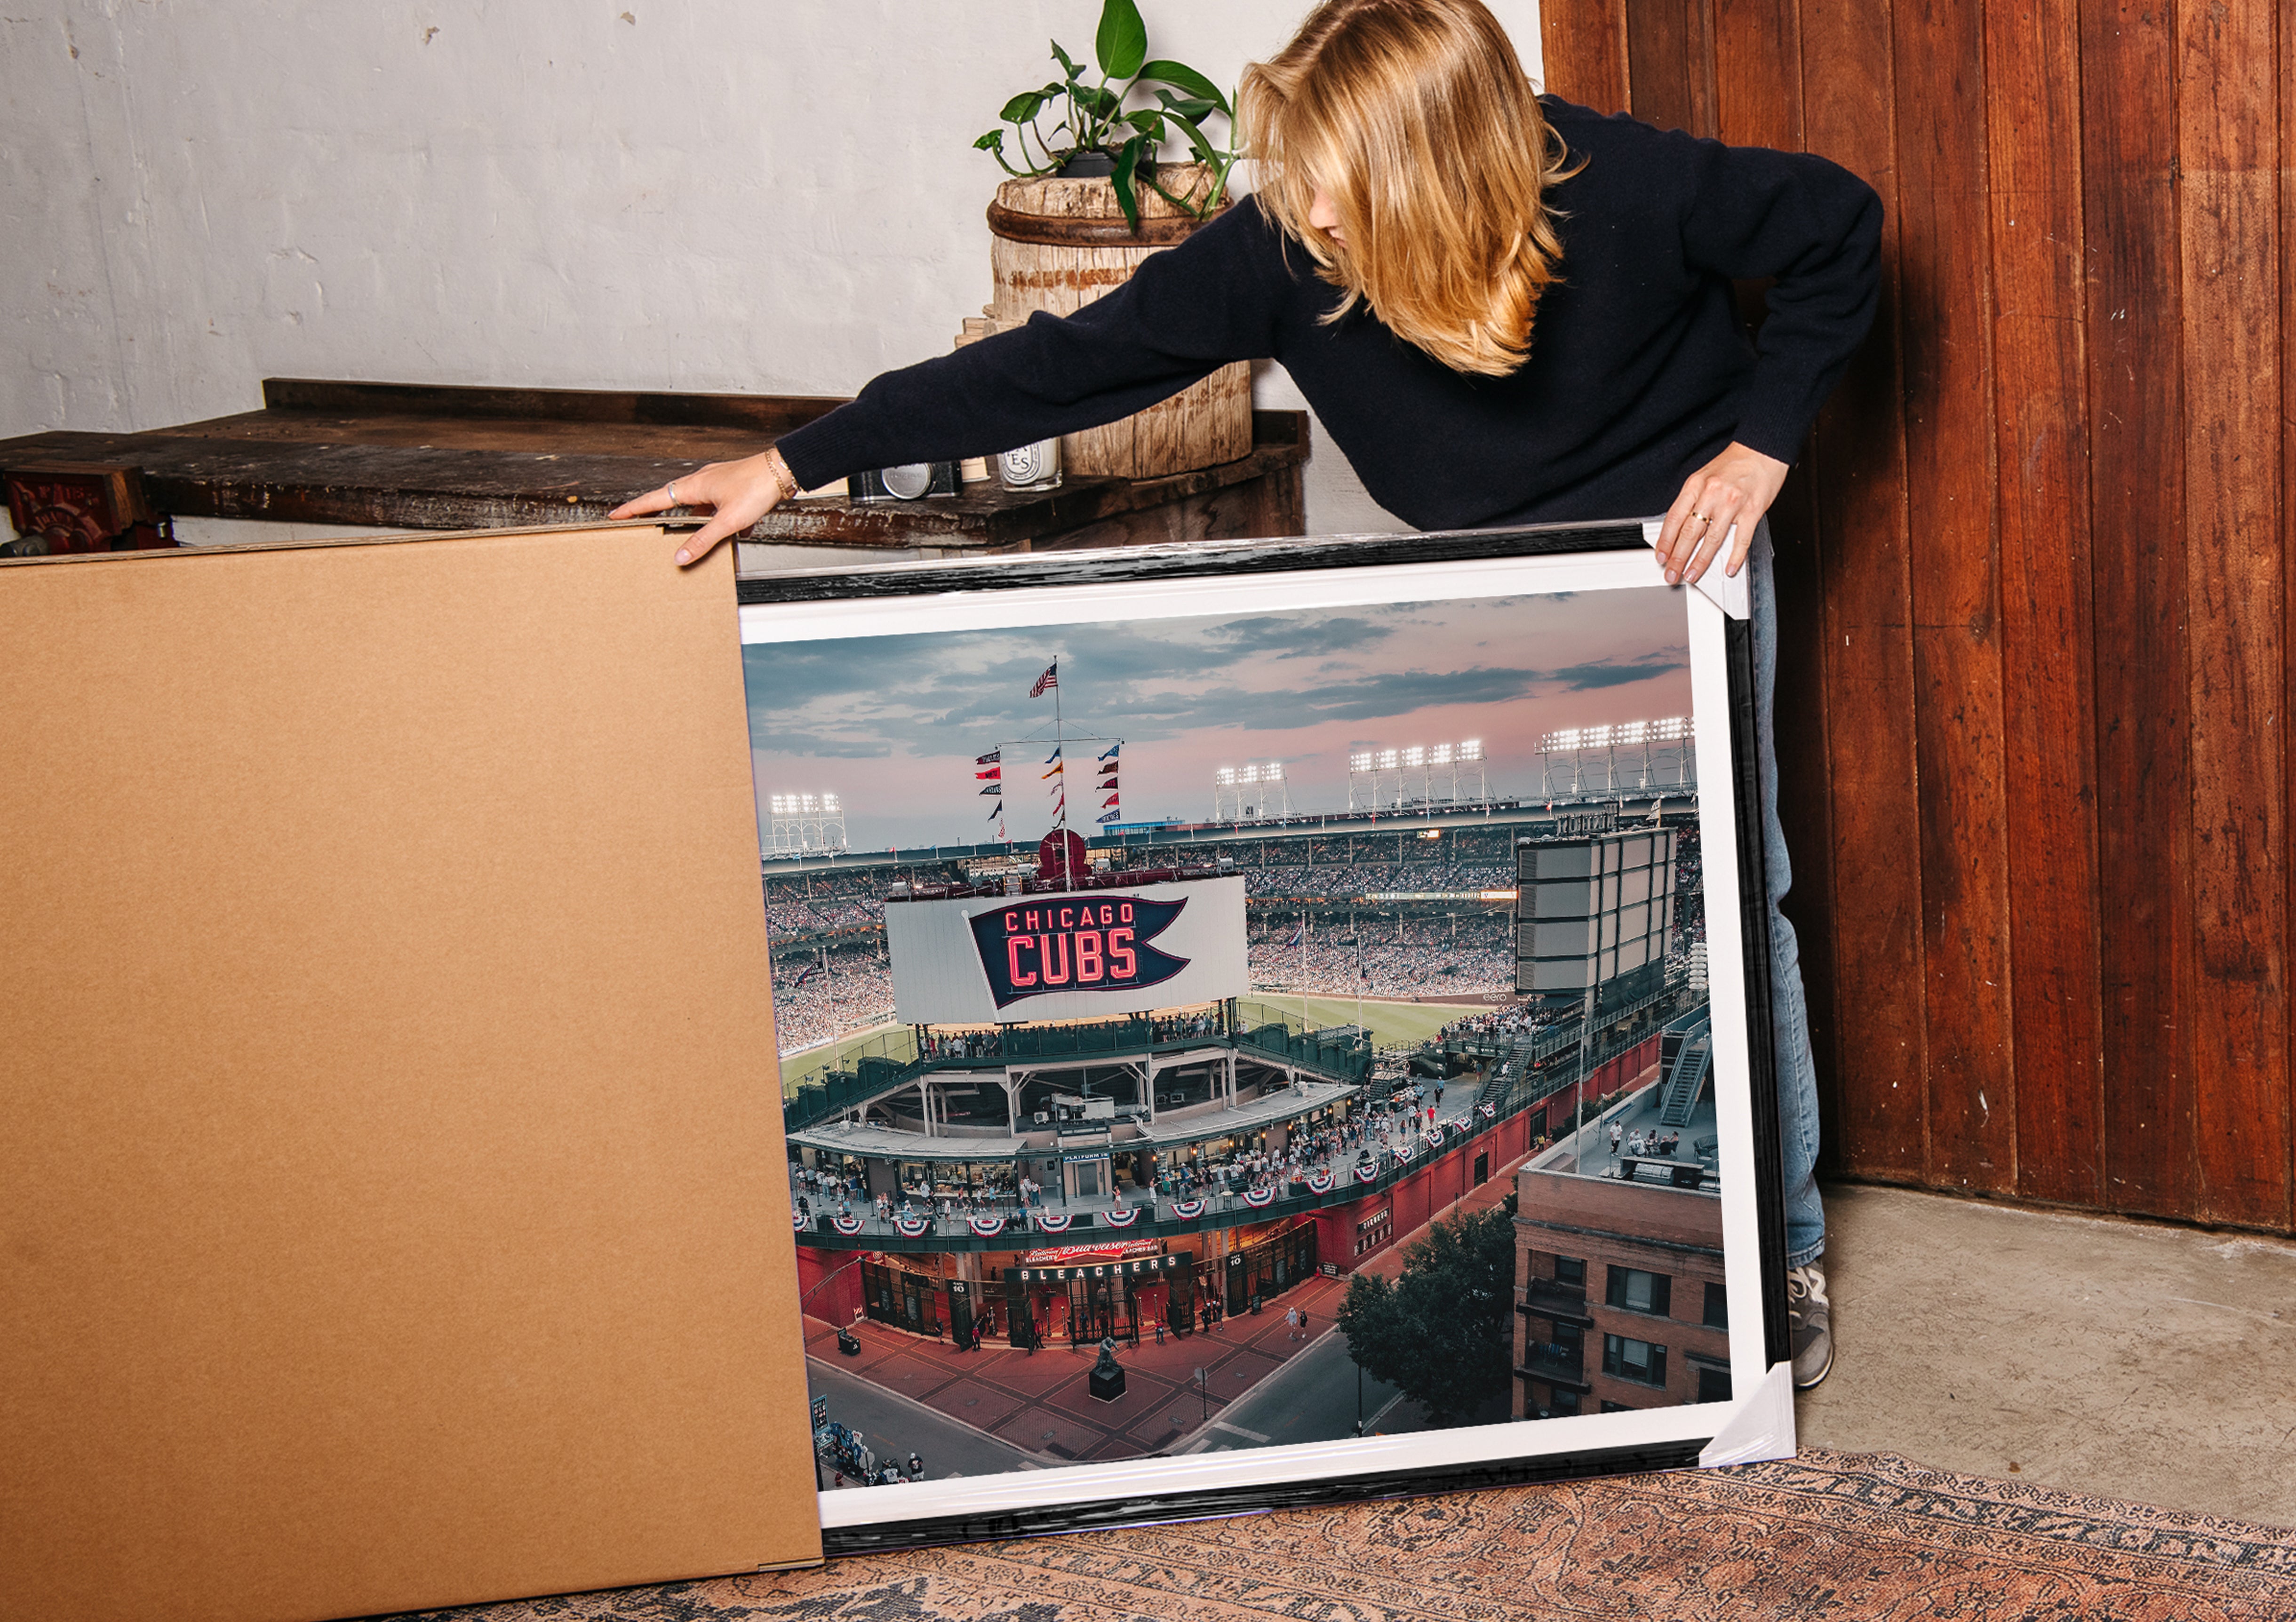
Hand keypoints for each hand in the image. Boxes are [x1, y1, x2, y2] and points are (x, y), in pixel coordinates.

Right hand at [609, 446, 797, 566]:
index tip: (616, 515)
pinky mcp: (732, 488)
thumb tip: (680, 557)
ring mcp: (717, 483)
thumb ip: (703, 540)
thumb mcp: (728, 521)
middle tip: (641, 524)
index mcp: (693, 486)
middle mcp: (702, 481)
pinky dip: (722, 521)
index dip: (634, 509)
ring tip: (692, 538)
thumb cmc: (757, 487)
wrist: (783, 471)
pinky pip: (719, 508)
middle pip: (672, 500)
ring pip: (698, 505)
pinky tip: (736, 533)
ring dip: (695, 521)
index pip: (654, 499)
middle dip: (658, 515)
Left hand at [1655, 441, 1789, 584]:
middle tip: (1671, 574)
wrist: (1762, 450)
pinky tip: (1728, 568)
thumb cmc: (1733, 464)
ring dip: (1700, 561)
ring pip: (1712, 539)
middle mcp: (1712, 494)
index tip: (1661, 557)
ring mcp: (1732, 503)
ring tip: (1692, 574)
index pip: (1674, 519)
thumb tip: (1678, 529)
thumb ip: (1691, 501)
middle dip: (1678, 558)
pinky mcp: (1753, 510)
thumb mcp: (1702, 477)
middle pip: (1690, 533)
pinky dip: (1735, 557)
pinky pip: (1742, 539)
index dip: (1665, 542)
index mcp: (1695, 485)